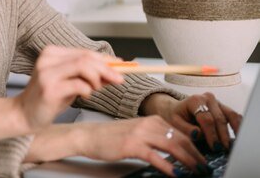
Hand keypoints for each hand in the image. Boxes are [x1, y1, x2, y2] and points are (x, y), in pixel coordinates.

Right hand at [14, 46, 123, 132]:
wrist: (25, 114)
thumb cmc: (48, 98)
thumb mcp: (70, 82)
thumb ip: (89, 74)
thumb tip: (115, 70)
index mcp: (51, 53)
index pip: (85, 52)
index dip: (106, 59)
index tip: (123, 66)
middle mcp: (47, 59)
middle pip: (86, 58)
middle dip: (107, 69)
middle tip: (119, 79)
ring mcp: (47, 73)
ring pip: (84, 67)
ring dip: (97, 79)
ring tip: (95, 89)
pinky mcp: (49, 88)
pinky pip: (79, 85)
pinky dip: (88, 91)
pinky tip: (84, 96)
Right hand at [27, 117, 208, 177]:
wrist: (89, 135)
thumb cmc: (110, 137)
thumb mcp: (136, 132)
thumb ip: (154, 136)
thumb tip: (175, 149)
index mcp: (150, 119)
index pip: (180, 133)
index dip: (195, 147)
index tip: (203, 158)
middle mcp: (147, 124)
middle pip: (180, 139)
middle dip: (196, 155)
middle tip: (205, 167)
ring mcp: (140, 134)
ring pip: (172, 146)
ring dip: (187, 160)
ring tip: (196, 171)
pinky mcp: (131, 145)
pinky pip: (155, 156)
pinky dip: (167, 166)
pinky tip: (174, 173)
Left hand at [144, 92, 241, 150]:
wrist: (177, 109)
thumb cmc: (176, 116)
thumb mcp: (175, 123)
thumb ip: (186, 129)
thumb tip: (199, 134)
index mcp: (195, 100)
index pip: (206, 119)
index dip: (211, 134)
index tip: (214, 146)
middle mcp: (208, 98)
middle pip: (219, 119)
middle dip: (222, 136)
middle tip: (223, 149)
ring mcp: (218, 102)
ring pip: (230, 116)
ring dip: (234, 131)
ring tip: (233, 144)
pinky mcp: (224, 107)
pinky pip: (234, 115)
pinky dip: (238, 125)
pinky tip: (239, 136)